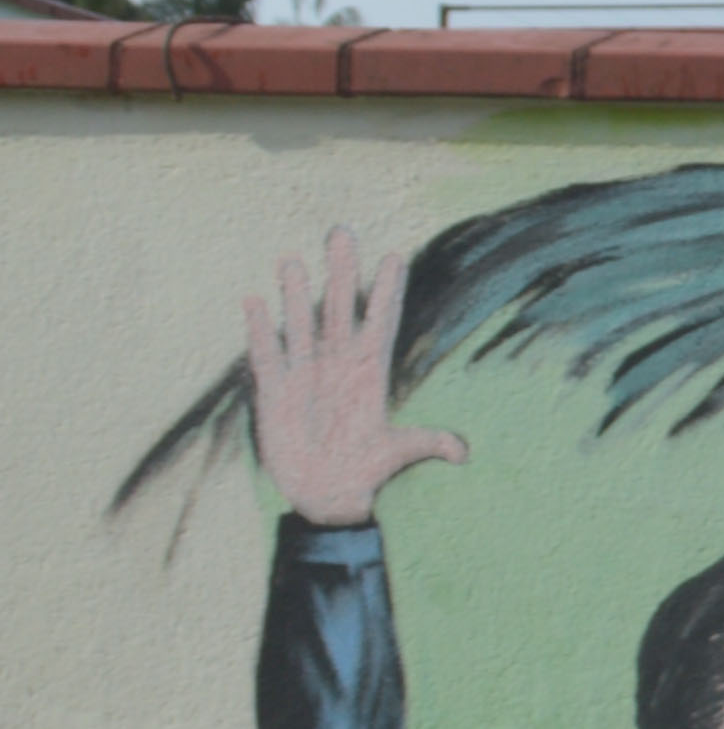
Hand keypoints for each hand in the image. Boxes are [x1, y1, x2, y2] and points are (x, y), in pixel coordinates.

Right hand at [245, 227, 466, 526]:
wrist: (324, 497)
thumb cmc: (364, 473)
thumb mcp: (397, 456)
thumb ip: (428, 444)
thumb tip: (463, 452)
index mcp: (369, 375)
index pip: (380, 323)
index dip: (386, 292)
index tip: (395, 256)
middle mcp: (337, 365)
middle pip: (338, 310)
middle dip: (340, 273)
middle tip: (341, 232)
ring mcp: (305, 375)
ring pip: (300, 325)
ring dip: (296, 296)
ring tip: (294, 261)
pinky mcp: (276, 393)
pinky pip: (266, 356)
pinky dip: (259, 332)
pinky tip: (255, 302)